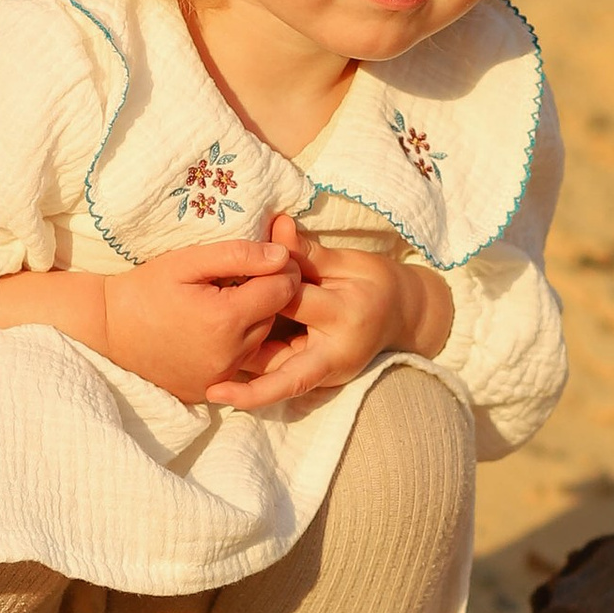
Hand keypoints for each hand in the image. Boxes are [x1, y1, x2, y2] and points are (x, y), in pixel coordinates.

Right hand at [97, 238, 302, 402]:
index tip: (266, 259)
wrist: (108, 330)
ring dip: (252, 320)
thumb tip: (282, 255)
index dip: (281, 270)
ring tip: (223, 302)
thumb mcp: (187, 261)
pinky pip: (241, 363)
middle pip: (275, 316)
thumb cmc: (146, 289)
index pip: (284, 290)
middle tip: (239, 278)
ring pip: (261, 340)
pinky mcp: (211, 389)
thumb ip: (238, 255)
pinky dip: (236, 345)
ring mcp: (221, 376)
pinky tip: (212, 330)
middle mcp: (230, 354)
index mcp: (226, 319)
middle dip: (266, 294)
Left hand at [207, 218, 452, 410]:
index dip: (262, 289)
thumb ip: (307, 251)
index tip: (231, 281)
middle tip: (210, 383)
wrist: (403, 314)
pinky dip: (259, 386)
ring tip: (209, 389)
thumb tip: (276, 223)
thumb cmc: (373, 282)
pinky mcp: (325, 380)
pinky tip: (225, 388)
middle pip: (285, 366)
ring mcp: (333, 372)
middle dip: (248, 371)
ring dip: (248, 388)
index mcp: (346, 313)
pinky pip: (287, 384)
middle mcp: (339, 351)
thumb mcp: (347, 261)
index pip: (294, 302)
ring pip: (283, 383)